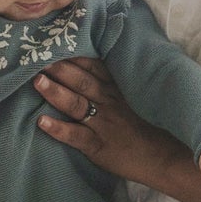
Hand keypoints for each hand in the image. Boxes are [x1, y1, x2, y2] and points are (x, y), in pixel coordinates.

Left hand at [34, 57, 170, 183]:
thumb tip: (94, 70)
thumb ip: (117, 85)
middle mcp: (109, 103)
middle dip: (59, 68)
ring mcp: (104, 124)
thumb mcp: (137, 100)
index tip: (55, 43)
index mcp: (117, 90)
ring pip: (76, 104)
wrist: (165, 158)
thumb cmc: (150, 129)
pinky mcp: (99, 146)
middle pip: (81, 81)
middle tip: (36, 56)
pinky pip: (76, 136)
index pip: (94, 67)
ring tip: (37, 81)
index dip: (74, 55)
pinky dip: (59, 129)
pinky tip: (41, 122)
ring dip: (56, 92)